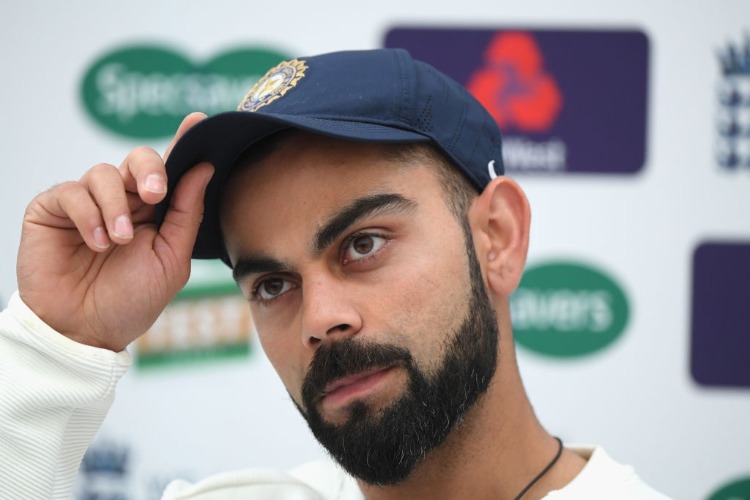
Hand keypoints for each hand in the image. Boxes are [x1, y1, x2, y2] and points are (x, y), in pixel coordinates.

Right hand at [17, 113, 213, 351]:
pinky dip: (87, 215)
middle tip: (155, 195)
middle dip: (149, 170)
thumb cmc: (131, 300)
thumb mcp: (171, 260)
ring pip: (102, 173)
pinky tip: (96, 243)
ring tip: (119, 241)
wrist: (85, 332)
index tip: (199, 121)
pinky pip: (71, 192)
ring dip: (115, 207)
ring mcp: (86, 204)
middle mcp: (122, 201)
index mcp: (155, 212)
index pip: (170, 171)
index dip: (183, 144)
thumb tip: (204, 168)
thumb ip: (186, 213)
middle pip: (137, 159)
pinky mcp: (53, 210)